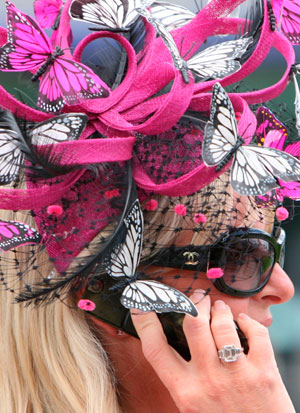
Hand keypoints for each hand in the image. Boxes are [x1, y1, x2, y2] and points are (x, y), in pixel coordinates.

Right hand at [130, 291, 294, 412]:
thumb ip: (182, 381)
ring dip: (219, 310)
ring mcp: (237, 375)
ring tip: (219, 307)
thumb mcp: (192, 409)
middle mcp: (208, 380)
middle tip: (197, 298)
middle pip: (193, 324)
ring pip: (222, 325)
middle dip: (194, 303)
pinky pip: (255, 334)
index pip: (156, 349)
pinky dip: (249, 322)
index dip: (144, 322)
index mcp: (185, 392)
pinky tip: (243, 321)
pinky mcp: (264, 372)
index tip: (142, 304)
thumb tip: (173, 346)